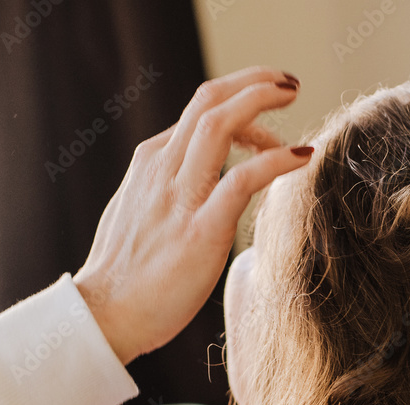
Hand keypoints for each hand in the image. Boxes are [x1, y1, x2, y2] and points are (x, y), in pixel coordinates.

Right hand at [72, 66, 313, 365]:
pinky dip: (277, 160)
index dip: (237, 109)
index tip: (264, 122)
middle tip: (287, 84)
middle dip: (251, 83)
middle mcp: (162, 170)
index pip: (196, 116)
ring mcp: (179, 197)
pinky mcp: (201, 229)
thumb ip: (166, 198)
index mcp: (150, 165)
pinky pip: (242, 179)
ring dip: (262, 101)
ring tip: (294, 98)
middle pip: (208, 101)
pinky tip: (303, 156)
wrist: (107, 317)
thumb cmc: (127, 280)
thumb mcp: (141, 220)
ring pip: (221, 123)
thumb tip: (192, 197)